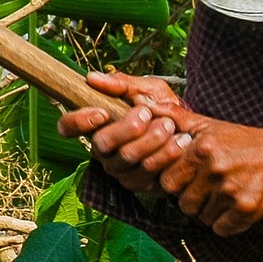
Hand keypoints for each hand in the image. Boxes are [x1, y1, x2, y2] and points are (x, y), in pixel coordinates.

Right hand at [59, 72, 192, 194]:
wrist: (194, 131)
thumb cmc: (164, 109)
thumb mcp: (148, 90)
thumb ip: (124, 83)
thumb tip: (92, 78)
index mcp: (99, 125)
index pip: (68, 126)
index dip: (77, 121)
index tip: (102, 112)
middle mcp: (104, 151)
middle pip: (101, 144)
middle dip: (127, 127)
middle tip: (148, 113)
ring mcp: (121, 169)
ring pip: (126, 158)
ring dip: (151, 139)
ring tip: (170, 125)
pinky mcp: (141, 183)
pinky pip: (148, 174)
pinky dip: (167, 155)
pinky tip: (181, 142)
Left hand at [155, 115, 262, 235]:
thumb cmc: (245, 142)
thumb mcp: (210, 125)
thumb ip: (176, 117)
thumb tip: (145, 104)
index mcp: (202, 150)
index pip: (167, 182)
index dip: (177, 183)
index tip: (191, 179)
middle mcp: (215, 170)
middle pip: (183, 203)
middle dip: (192, 199)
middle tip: (208, 190)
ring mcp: (231, 191)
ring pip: (201, 217)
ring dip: (210, 211)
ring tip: (224, 195)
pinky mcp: (246, 209)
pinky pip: (221, 228)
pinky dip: (226, 222)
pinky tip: (236, 207)